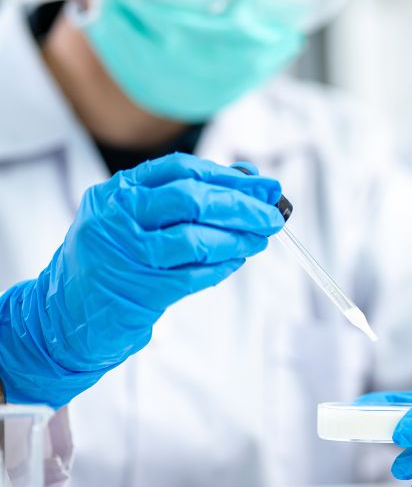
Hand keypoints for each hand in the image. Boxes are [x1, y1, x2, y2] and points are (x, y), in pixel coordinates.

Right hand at [0, 153, 284, 408]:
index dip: (229, 176)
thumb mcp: (135, 218)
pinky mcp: (139, 290)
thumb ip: (183, 198)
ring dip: (239, 238)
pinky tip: (239, 260)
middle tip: (274, 214)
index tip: (263, 185)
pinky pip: (194, 274)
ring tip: (263, 237)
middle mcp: (118, 216)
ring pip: (196, 238)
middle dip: (241, 206)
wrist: (63, 316)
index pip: (183, 170)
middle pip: (193, 200)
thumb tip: (248, 181)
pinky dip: (223, 266)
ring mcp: (127, 254)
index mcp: (119, 191)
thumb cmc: (111, 260)